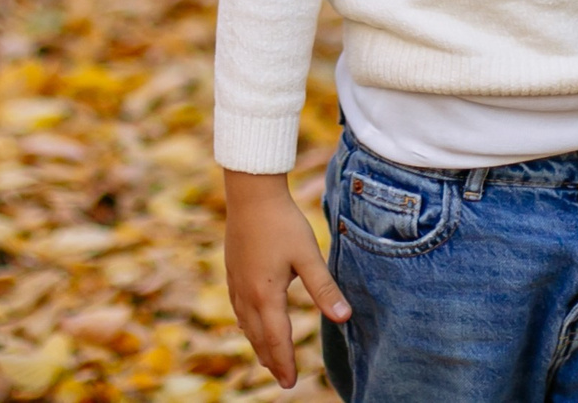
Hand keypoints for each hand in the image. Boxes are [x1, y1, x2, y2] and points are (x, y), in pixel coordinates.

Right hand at [223, 169, 350, 387]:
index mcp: (266, 295)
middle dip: (271, 360)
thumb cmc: (282, 223)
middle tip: (283, 380)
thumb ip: (324, 289)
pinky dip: (246, 325)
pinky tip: (250, 323)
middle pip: (258, 337)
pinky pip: (238, 309)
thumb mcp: (308, 256)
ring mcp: (236, 283)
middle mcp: (247, 294)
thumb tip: (344, 318)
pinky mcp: (232, 271)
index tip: (290, 383)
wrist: (251, 194)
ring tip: (267, 359)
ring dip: (258, 344)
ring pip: (246, 324)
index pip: (277, 339)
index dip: (285, 362)